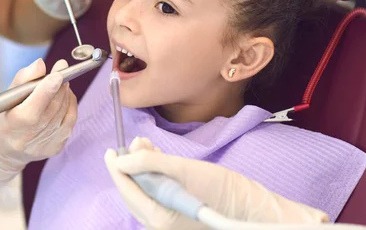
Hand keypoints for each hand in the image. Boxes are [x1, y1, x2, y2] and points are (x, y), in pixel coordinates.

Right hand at [0, 58, 77, 211]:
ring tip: (60, 81)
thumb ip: (23, 79)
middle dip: (60, 85)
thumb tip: (40, 64)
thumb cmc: (4, 118)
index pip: (33, 110)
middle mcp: (28, 140)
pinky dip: (70, 105)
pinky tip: (64, 96)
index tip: (58, 73)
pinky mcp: (56, 148)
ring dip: (65, 93)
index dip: (47, 91)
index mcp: (11, 127)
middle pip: (52, 108)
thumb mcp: (5, 98)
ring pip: (63, 112)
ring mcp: (44, 146)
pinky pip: (70, 121)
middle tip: (61, 68)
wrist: (3, 151)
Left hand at [105, 137, 328, 229]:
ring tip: (144, 146)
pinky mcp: (179, 218)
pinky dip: (155, 177)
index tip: (111, 150)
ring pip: (146, 193)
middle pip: (134, 193)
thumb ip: (150, 163)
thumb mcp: (184, 170)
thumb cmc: (224, 191)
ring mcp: (169, 224)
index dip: (117, 167)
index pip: (128, 190)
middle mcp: (160, 226)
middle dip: (130, 166)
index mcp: (158, 219)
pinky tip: (157, 159)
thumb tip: (122, 159)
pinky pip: (158, 196)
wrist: (254, 211)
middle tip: (130, 144)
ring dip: (143, 169)